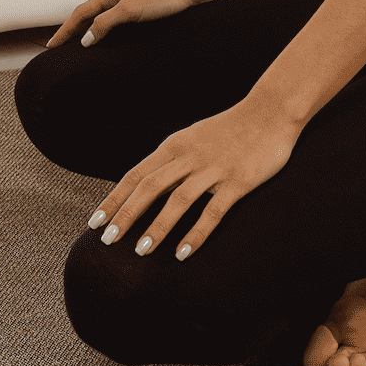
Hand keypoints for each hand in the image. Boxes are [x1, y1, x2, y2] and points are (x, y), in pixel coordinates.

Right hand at [43, 0, 201, 49]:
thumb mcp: (131, 11)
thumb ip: (106, 23)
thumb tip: (86, 39)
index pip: (80, 14)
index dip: (65, 31)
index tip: (51, 45)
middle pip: (87, 14)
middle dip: (71, 30)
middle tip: (58, 46)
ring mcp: (128, 2)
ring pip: (99, 17)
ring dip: (86, 30)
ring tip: (76, 44)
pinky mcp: (140, 10)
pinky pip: (113, 21)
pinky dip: (102, 30)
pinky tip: (106, 39)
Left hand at [87, 98, 299, 261]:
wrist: (270, 113)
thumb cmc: (229, 131)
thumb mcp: (192, 139)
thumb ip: (170, 162)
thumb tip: (144, 188)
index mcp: (174, 146)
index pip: (135, 175)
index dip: (114, 199)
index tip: (95, 222)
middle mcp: (189, 157)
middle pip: (149, 188)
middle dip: (126, 215)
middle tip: (109, 240)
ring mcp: (213, 169)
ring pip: (178, 201)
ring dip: (157, 227)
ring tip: (141, 251)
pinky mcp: (238, 182)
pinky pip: (213, 211)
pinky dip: (197, 233)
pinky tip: (183, 252)